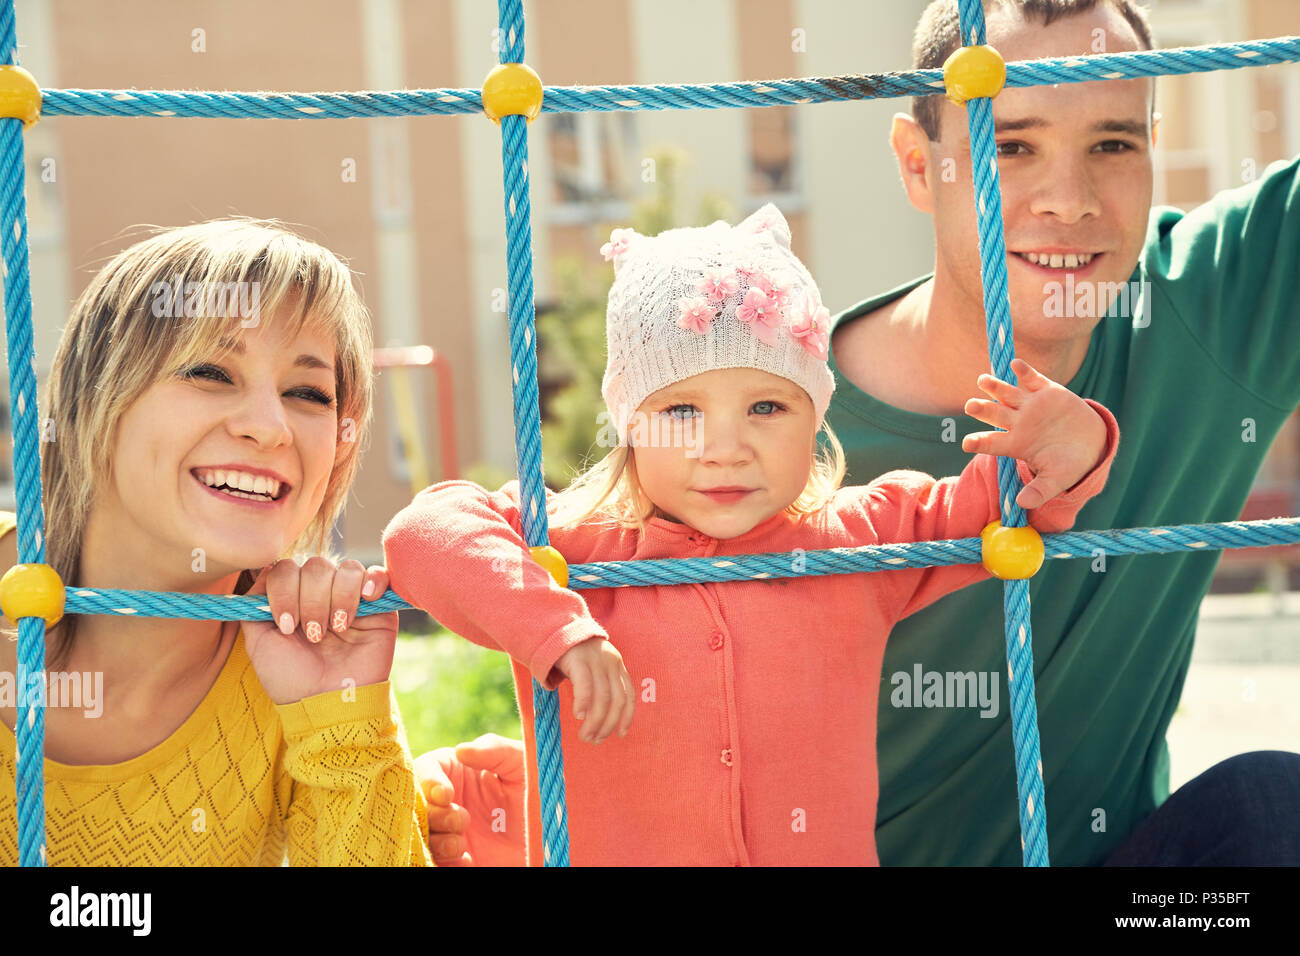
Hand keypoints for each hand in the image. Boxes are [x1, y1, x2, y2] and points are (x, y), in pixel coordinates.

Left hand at [241, 557, 398, 704]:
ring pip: (347, 569)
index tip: (287, 626)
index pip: (287, 568)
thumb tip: (265, 569)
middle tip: (313, 635)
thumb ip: (253, 604)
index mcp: (293, 598)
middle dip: (311, 601)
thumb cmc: (291, 678)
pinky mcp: (380, 607)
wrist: (327, 702)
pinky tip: (365, 601)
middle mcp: (322, 593)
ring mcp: (351, 598)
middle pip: (316, 566)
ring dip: (338, 599)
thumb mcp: (258, 642)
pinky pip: (378, 575)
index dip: (284, 591)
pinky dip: (371, 581)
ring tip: (337, 629)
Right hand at [415, 734, 526, 866]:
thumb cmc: (537, 793)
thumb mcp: (522, 764)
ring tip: (462, 845)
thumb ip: (496, 750)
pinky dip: (445, 861)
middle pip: (417, 802)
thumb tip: (461, 749)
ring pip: (420, 833)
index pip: (426, 768)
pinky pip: (433, 860)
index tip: (445, 794)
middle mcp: (447, 800)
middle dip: (434, 814)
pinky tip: (468, 860)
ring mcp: (447, 829)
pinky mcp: (452, 858)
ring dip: (438, 840)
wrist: (549, 840)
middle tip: (462, 821)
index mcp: (457, 770)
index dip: (428, 780)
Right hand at [554, 637, 634, 743]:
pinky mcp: (579, 658)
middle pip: (616, 700)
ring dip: (595, 721)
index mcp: (617, 665)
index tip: (620, 734)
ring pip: (602, 697)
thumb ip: (599, 688)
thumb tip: (599, 720)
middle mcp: (611, 662)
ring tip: (585, 736)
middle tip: (593, 740)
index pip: (628, 695)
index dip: (626, 717)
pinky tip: (578, 716)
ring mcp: (596, 659)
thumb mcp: (592, 670)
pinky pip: (585, 685)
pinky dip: (584, 703)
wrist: (554, 630)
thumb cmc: (572, 658)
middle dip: (607, 725)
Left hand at [962, 357, 1106, 510]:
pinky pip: (1032, 379)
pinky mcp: (1047, 391)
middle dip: (982, 409)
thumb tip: (1022, 504)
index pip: (991, 443)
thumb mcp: (1056, 481)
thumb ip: (1039, 492)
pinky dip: (1024, 372)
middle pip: (994, 414)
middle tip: (969, 406)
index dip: (978, 441)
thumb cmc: (1068, 465)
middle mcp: (1018, 423)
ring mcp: (1031, 406)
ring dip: (994, 386)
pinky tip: (1015, 365)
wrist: (1092, 444)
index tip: (965, 443)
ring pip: (1007, 394)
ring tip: (982, 380)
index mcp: (1016, 444)